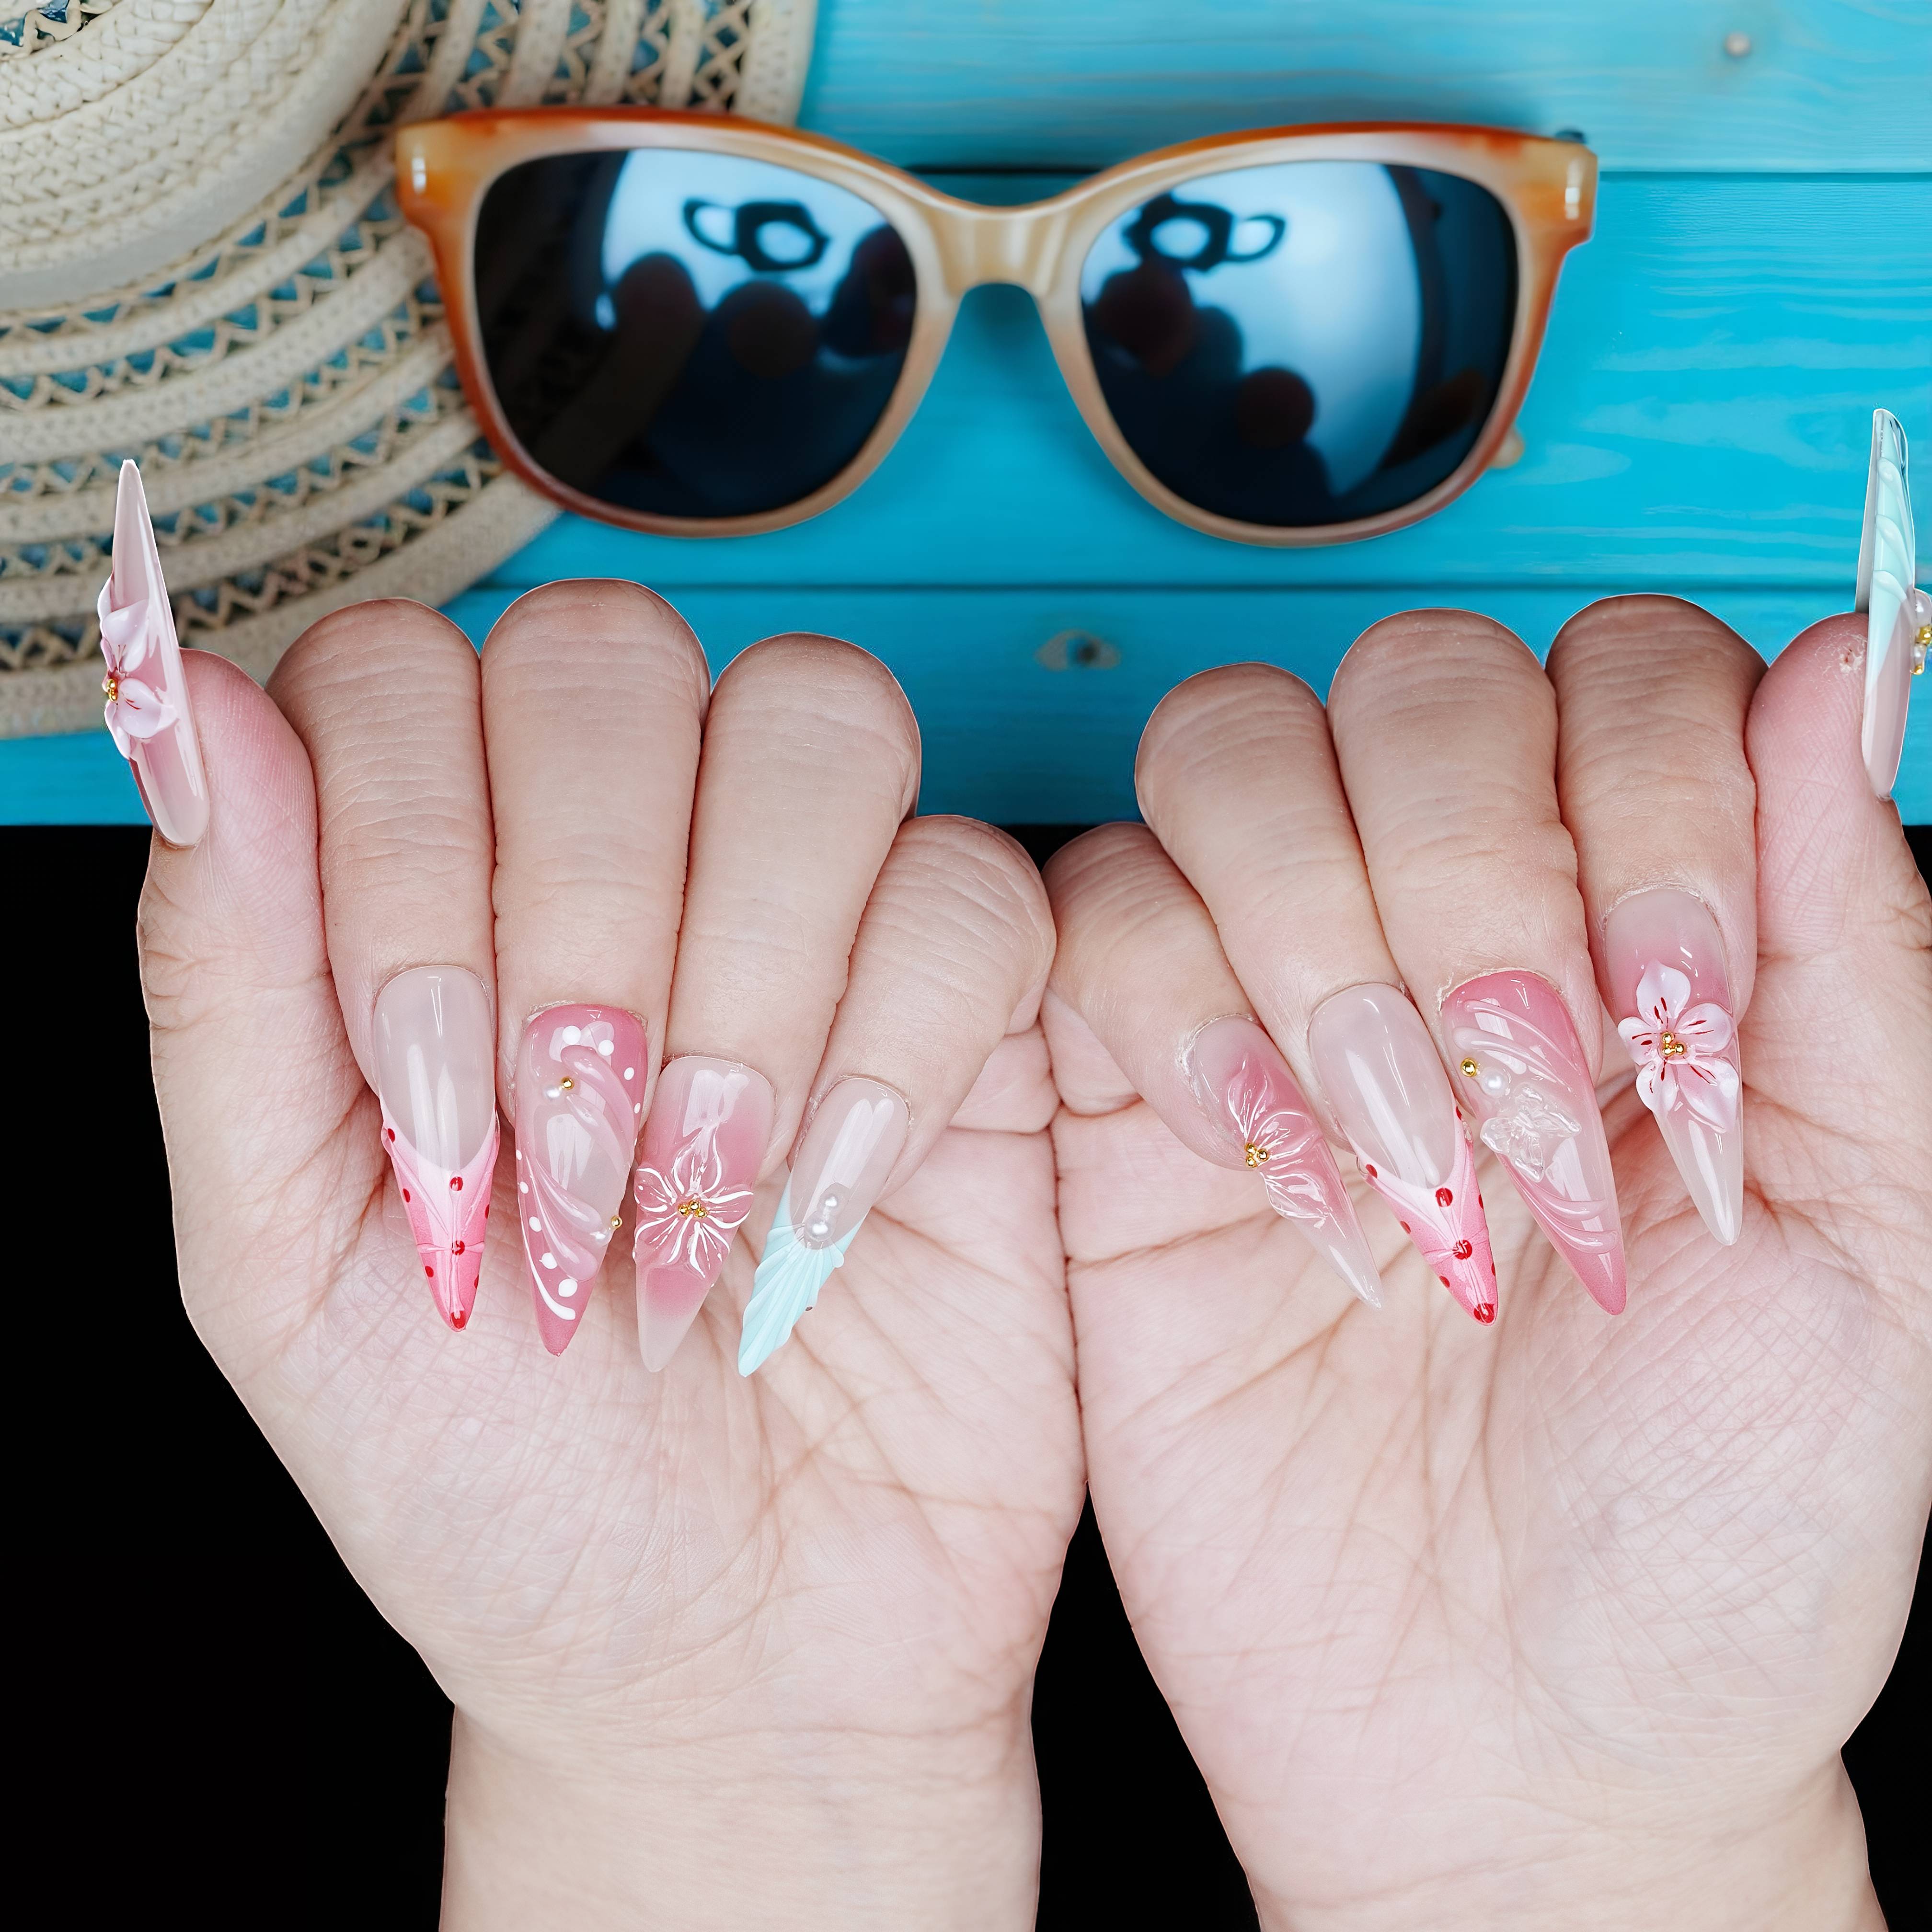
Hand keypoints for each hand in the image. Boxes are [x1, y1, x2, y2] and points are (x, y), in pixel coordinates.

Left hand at [137, 586, 1079, 1928]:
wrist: (722, 1648)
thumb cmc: (491, 1474)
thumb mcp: (284, 1258)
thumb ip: (228, 975)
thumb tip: (189, 704)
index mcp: (436, 895)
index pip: (402, 674)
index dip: (406, 840)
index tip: (427, 1081)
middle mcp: (628, 862)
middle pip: (613, 654)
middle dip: (580, 899)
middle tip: (573, 1133)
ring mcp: (816, 913)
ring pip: (815, 721)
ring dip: (747, 957)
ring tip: (704, 1169)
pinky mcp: (980, 1000)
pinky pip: (972, 886)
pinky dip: (898, 1042)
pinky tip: (827, 1196)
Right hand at [1046, 599, 1928, 1930]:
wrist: (1510, 1737)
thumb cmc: (1715, 1527)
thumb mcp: (1871, 1242)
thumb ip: (1850, 938)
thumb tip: (1858, 658)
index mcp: (1653, 936)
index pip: (1620, 675)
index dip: (1642, 789)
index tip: (1674, 1010)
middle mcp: (1458, 928)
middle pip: (1408, 683)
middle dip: (1467, 866)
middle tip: (1520, 1088)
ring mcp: (1277, 991)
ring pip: (1226, 754)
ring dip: (1315, 926)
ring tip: (1395, 1145)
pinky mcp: (1127, 1088)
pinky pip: (1089, 913)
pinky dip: (1167, 1004)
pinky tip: (1264, 1159)